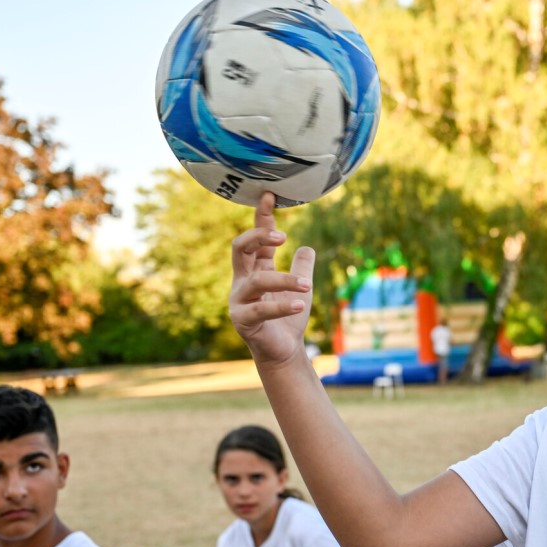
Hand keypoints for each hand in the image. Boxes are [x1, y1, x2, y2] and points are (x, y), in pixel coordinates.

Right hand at [229, 192, 314, 367]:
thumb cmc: (289, 317)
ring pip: (257, 280)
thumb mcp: (300, 287)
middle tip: (282, 237)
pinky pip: (261, 309)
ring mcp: (239, 300)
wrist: (284, 350)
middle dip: (258, 237)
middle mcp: (242, 281)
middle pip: (241, 248)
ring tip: (307, 285)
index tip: (269, 196)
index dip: (262, 218)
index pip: (256, 239)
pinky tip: (300, 305)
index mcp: (254, 269)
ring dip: (284, 280)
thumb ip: (301, 266)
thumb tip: (307, 248)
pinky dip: (281, 306)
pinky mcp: (243, 320)